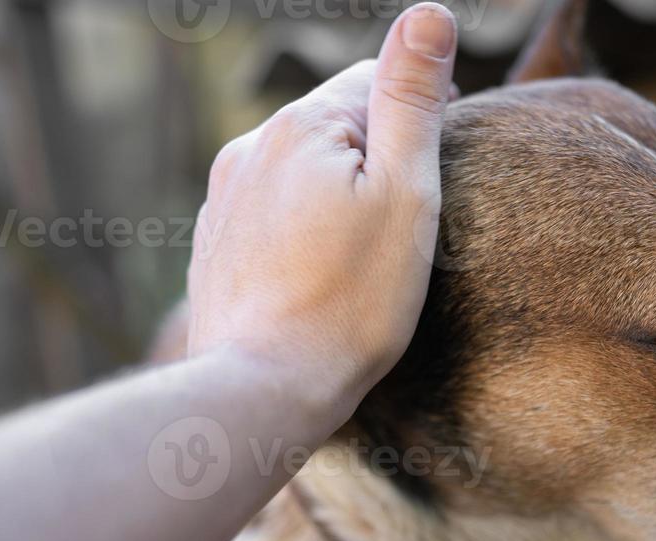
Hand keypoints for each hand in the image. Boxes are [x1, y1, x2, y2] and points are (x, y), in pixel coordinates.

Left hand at [186, 2, 457, 412]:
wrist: (264, 388)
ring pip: (297, 175)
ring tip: (365, 255)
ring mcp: (223, 201)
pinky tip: (322, 278)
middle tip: (409, 216)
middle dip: (372, 156)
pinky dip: (300, 234)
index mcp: (301, 127)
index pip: (372, 84)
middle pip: (331, 128)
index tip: (442, 156)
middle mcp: (249, 150)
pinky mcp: (213, 249)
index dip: (417, 114)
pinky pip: (269, 219)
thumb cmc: (351, 300)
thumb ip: (412, 100)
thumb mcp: (405, 194)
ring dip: (334, 194)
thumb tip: (429, 14)